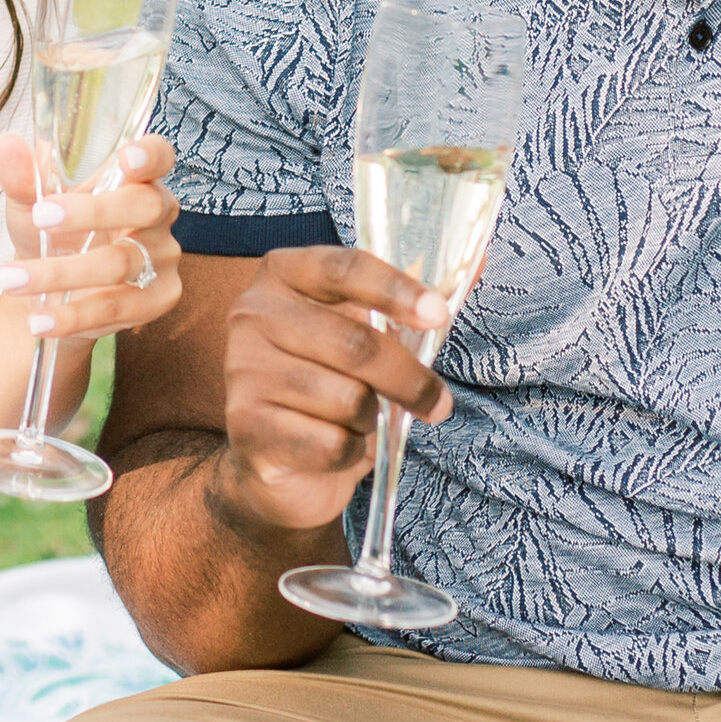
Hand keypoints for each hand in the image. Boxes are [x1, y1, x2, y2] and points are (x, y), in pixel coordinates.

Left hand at [0, 133, 183, 431]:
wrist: (51, 293)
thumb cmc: (49, 234)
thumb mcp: (30, 206)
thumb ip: (24, 178)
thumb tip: (7, 144)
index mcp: (136, 178)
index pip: (158, 156)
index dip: (150, 154)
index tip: (128, 157)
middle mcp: (158, 215)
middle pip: (144, 206)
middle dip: (92, 211)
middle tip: (41, 216)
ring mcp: (163, 258)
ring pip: (121, 263)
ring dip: (62, 272)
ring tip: (12, 280)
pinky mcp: (157, 299)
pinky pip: (118, 307)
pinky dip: (74, 315)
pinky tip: (40, 320)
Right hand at [212, 245, 453, 533]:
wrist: (275, 461)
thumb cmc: (330, 383)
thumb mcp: (367, 334)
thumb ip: (414, 300)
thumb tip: (476, 260)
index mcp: (283, 275)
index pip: (344, 268)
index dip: (397, 290)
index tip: (439, 315)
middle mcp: (253, 315)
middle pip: (353, 342)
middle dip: (409, 378)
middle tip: (439, 403)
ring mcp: (243, 371)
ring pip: (346, 398)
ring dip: (372, 419)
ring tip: (362, 421)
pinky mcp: (246, 427)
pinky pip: (330, 443)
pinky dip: (351, 452)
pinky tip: (336, 447)